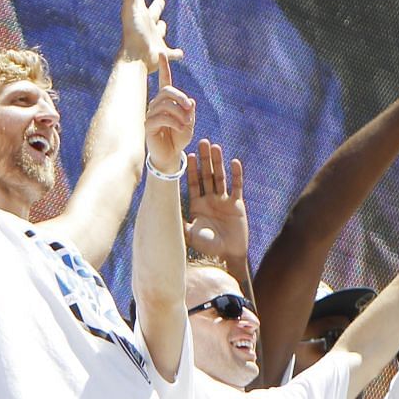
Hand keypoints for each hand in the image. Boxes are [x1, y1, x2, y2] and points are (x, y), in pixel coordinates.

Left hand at [118, 0, 181, 70]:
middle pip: (153, 16)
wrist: (136, 57)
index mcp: (142, 17)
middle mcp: (148, 28)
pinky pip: (171, 53)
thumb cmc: (133, 32)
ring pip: (160, 34)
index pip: (143, 2)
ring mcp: (156, 41)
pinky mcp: (163, 54)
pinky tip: (180, 54)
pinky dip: (176, 53)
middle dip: (156, 10)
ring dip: (162, 30)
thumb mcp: (132, 8)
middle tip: (160, 2)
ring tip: (164, 26)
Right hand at [145, 58, 195, 177]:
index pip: (165, 81)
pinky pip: (161, 118)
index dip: (164, 68)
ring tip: (186, 123)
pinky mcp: (148, 125)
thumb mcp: (189, 123)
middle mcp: (156, 105)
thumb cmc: (179, 138)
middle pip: (167, 91)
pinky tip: (180, 128)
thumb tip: (191, 101)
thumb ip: (190, 112)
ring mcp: (151, 114)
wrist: (170, 155)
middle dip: (180, 96)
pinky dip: (174, 122)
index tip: (161, 53)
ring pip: (165, 104)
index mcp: (167, 101)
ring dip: (179, 113)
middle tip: (189, 107)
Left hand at [186, 140, 248, 271]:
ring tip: (215, 147)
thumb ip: (178, 221)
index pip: (193, 182)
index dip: (191, 168)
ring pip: (221, 177)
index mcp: (197, 205)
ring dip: (218, 162)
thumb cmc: (206, 246)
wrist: (226, 256)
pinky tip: (234, 161)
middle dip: (204, 159)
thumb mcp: (188, 233)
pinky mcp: (237, 205)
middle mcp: (210, 200)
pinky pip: (237, 187)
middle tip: (202, 142)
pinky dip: (236, 175)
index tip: (189, 154)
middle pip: (207, 175)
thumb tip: (160, 213)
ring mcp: (224, 201)